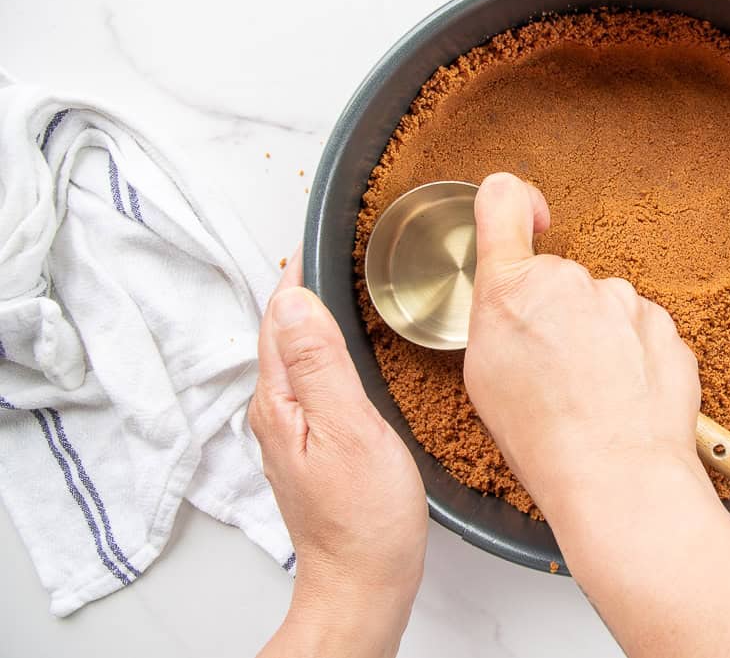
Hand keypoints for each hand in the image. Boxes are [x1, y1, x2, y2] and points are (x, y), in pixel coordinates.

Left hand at [250, 254, 426, 657]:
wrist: (364, 583)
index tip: (320, 235)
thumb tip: (297, 299)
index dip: (298, 272)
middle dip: (303, 287)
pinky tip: (353, 349)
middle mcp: (276, 411)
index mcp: (280, 400)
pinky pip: (313, 379)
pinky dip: (328, 350)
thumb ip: (321, 364)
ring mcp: (292, 429)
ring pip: (298, 354)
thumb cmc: (365, 520)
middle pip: (283, 331)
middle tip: (336, 247)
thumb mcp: (349, 430)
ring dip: (315, 316)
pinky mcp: (312, 445)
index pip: (280, 315)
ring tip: (345, 283)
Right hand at [463, 174, 729, 657]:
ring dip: (597, 340)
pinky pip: (639, 335)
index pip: (502, 200)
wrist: (617, 474)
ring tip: (589, 398)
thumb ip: (498, 316)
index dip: (514, 203)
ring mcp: (623, 303)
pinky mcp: (664, 327)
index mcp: (512, 289)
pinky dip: (632, 360)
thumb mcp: (485, 375)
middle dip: (555, 314)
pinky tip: (621, 400)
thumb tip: (513, 302)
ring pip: (603, 310)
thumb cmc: (544, 436)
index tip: (528, 218)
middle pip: (558, 281)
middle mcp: (570, 282)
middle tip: (551, 372)